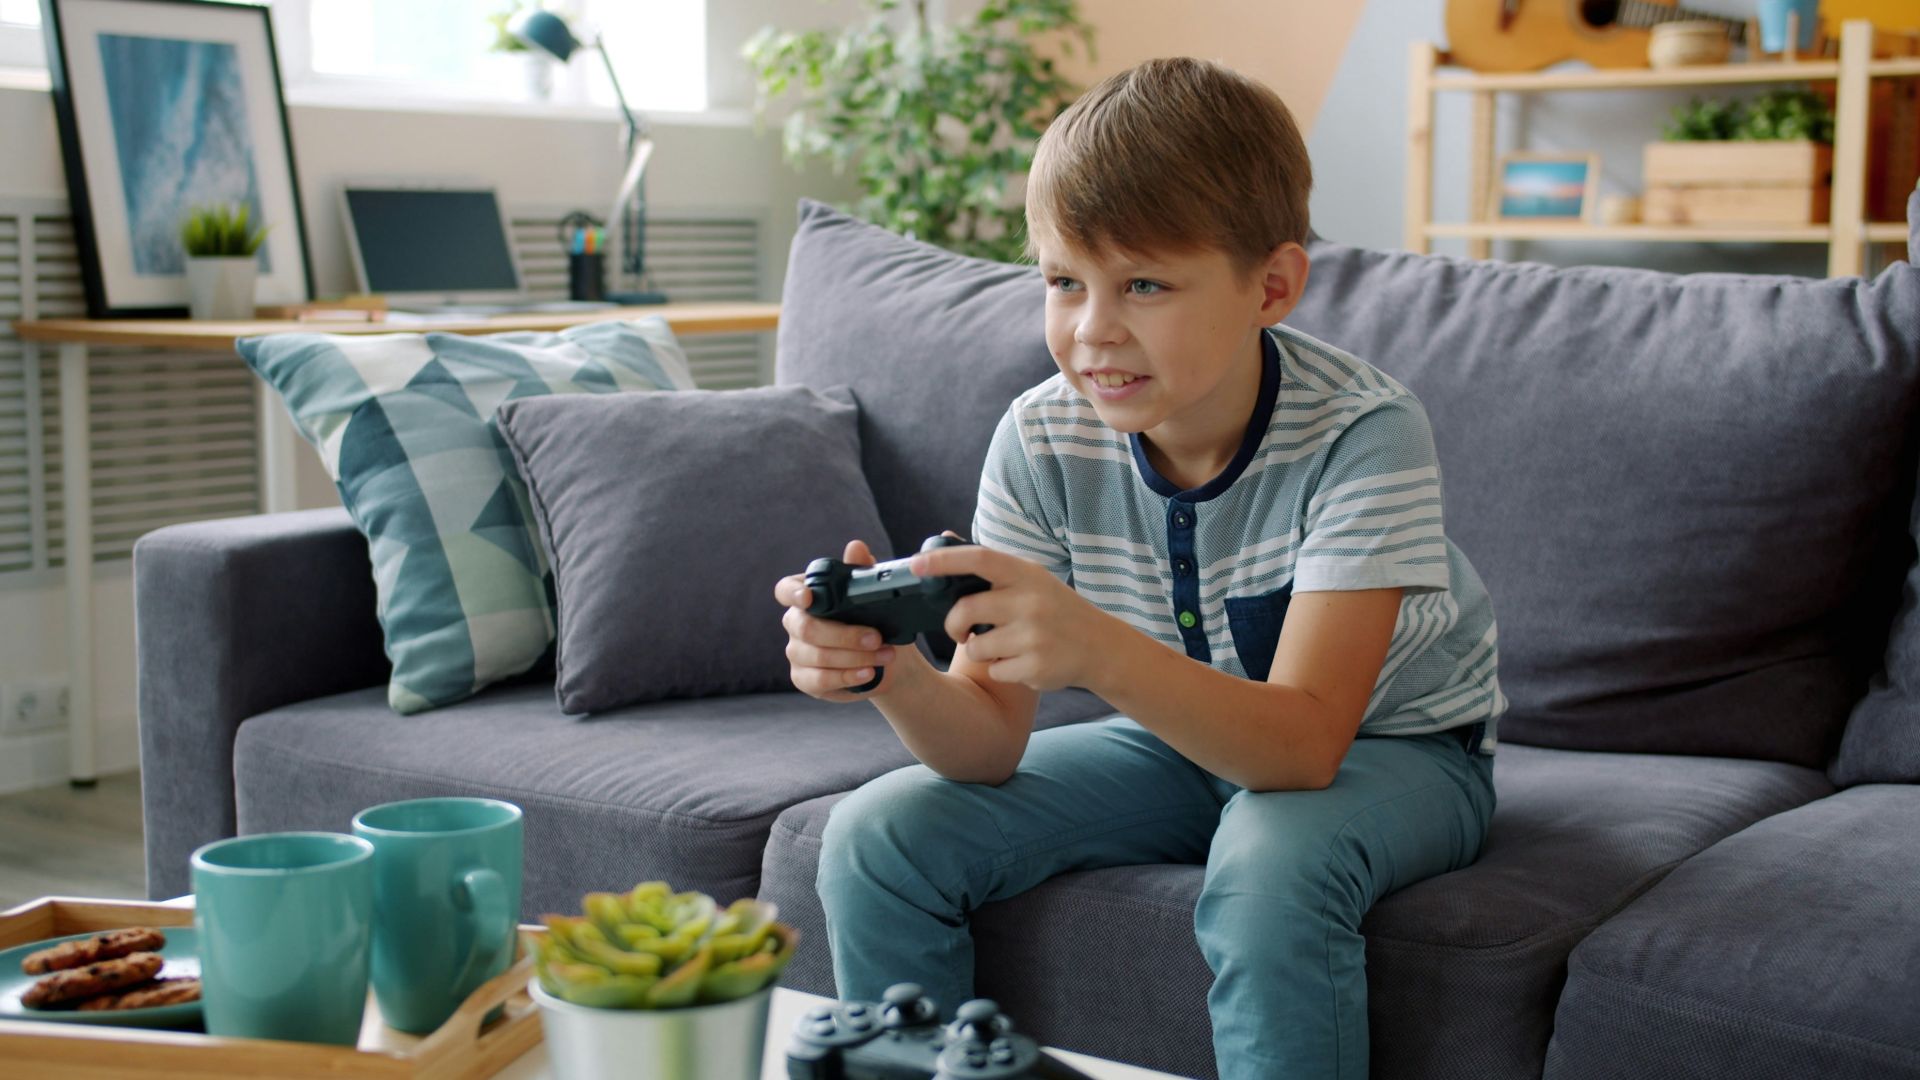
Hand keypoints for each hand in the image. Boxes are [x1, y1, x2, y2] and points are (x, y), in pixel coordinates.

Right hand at [774, 539, 902, 701]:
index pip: (785, 590)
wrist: (889, 659)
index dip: (793, 593)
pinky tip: (868, 673)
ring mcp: (797, 652)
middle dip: (844, 634)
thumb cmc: (876, 621)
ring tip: (885, 654)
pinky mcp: (804, 679)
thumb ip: (862, 572)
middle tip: (876, 637)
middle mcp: (795, 623)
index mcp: (807, 596)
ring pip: (817, 656)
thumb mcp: (874, 595)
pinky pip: (820, 680)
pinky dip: (847, 677)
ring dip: (854, 657)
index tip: (809, 597)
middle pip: (806, 628)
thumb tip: (855, 547)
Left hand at [909, 542, 1122, 692]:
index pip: (979, 559)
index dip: (944, 561)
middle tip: (960, 630)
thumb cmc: (1056, 609)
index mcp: (1026, 574)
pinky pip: (994, 670)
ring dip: (980, 650)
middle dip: (953, 624)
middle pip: (965, 610)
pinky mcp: (1035, 667)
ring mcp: (1033, 636)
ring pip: (975, 647)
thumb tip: (943, 540)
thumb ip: (992, 567)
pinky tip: (1021, 661)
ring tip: (1005, 646)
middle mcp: (1030, 602)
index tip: (916, 564)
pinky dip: (1000, 669)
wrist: (1100, 647)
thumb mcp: (1032, 579)